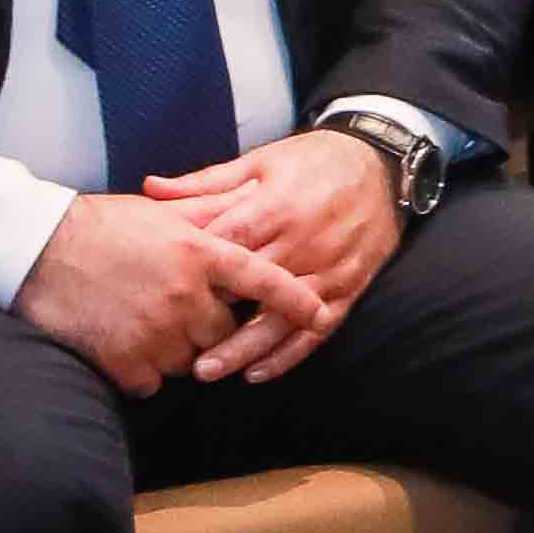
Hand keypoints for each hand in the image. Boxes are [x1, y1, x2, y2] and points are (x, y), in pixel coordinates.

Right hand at [14, 187, 333, 394]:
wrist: (36, 250)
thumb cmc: (98, 224)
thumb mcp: (159, 212)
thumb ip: (205, 217)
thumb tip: (245, 206)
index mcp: (199, 252)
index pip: (262, 281)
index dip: (294, 300)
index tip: (319, 312)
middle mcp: (186, 294)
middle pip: (223, 331)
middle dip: (208, 327)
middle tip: (179, 311)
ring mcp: (156, 330)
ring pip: (189, 360)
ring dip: (174, 351)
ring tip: (142, 322)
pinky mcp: (125, 360)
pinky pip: (152, 382)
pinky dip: (142, 372)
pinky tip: (122, 346)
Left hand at [138, 126, 406, 368]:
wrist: (383, 162)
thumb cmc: (314, 160)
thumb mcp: (261, 161)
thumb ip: (206, 182)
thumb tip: (150, 188)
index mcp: (277, 207)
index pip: (227, 246)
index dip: (194, 271)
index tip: (161, 292)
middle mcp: (304, 241)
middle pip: (250, 289)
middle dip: (212, 318)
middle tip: (172, 346)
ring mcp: (330, 267)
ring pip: (282, 317)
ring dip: (246, 348)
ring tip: (208, 371)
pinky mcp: (349, 286)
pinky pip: (318, 328)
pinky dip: (290, 354)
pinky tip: (257, 372)